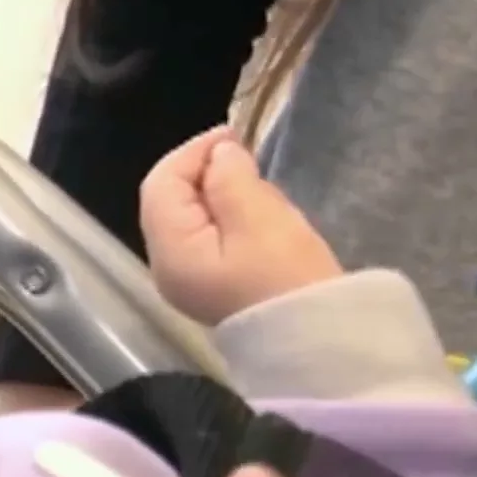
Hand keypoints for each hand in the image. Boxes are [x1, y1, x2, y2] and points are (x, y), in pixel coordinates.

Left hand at [140, 127, 343, 324]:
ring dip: (217, 193)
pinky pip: (205, 238)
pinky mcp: (209, 286)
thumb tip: (219, 155)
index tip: (234, 136)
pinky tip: (255, 214)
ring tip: (256, 185)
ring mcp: (186, 280)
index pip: (161, 184)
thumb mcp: (260, 218)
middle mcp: (166, 267)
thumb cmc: (288, 278)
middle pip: (169, 201)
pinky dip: (225, 216)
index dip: (193, 153)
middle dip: (203, 171)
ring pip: (188, 218)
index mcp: (170, 250)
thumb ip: (230, 179)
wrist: (315, 341)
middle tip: (247, 158)